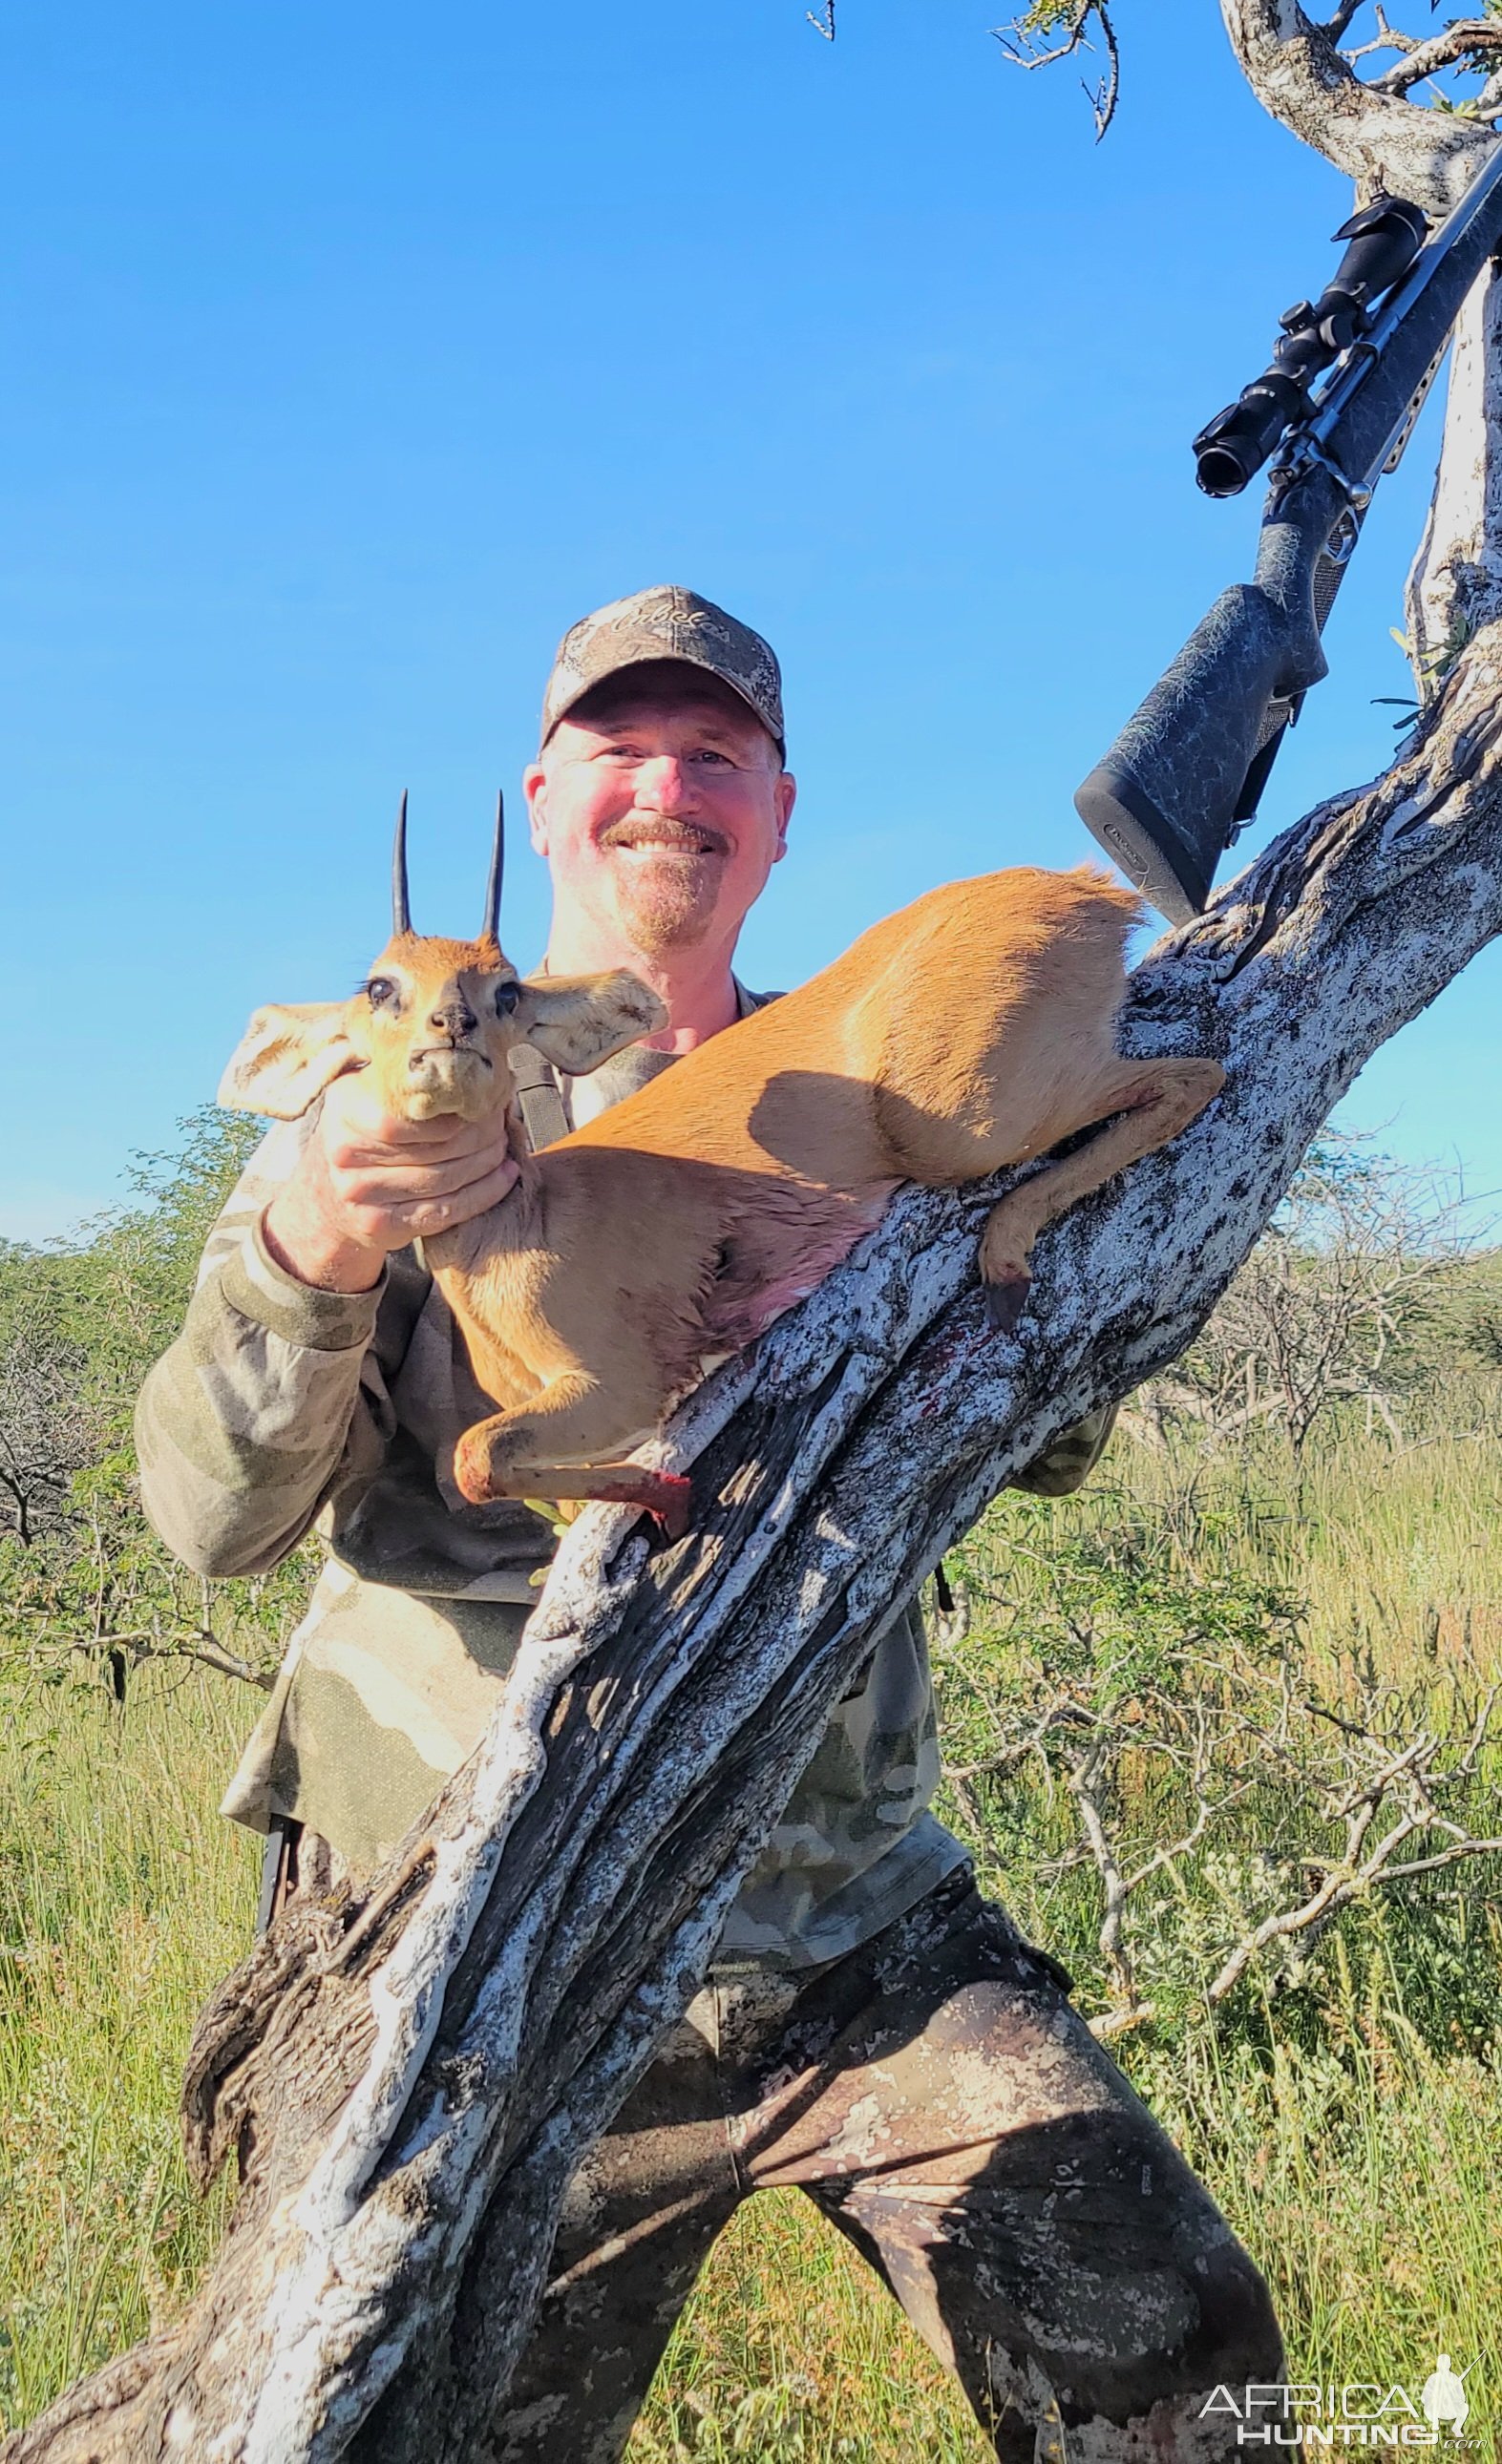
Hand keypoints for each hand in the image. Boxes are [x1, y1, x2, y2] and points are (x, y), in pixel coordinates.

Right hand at [262, 1072, 519, 1291]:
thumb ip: (400, 1072)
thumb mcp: (366, 1094)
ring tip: (507, 1146)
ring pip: (445, 1179)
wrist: (326, 1198)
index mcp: (345, 1108)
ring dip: (488, 1162)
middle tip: (506, 1121)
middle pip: (436, 1147)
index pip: (414, 1114)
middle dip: (482, 1134)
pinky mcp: (378, 1225)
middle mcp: (344, 1152)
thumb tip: (466, 1044)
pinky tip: (505, 1177)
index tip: (492, 1096)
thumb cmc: (362, 1135)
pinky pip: (444, 1211)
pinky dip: (483, 1194)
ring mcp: (359, 1193)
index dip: (460, 1109)